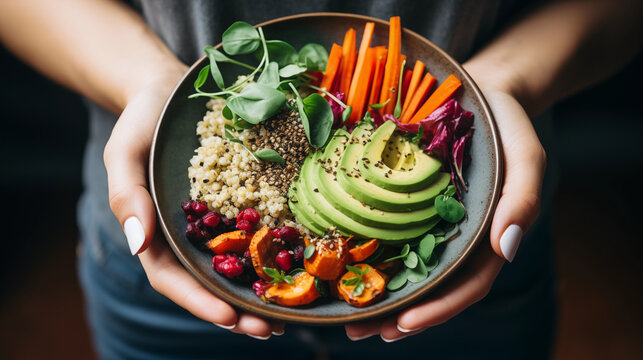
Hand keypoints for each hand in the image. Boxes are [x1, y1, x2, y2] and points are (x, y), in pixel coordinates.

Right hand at [103, 69, 283, 338]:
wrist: (171, 93)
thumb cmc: (142, 121)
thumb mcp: (124, 152)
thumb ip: (127, 196)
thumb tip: (138, 246)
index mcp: (155, 233)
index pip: (173, 279)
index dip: (200, 302)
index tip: (229, 318)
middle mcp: (186, 235)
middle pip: (209, 283)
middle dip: (237, 311)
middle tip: (269, 329)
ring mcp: (214, 223)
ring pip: (235, 268)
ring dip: (259, 294)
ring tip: (290, 315)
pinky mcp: (238, 204)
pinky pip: (254, 234)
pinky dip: (272, 256)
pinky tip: (296, 268)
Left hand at [345, 86, 546, 341]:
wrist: (478, 92)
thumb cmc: (505, 125)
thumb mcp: (526, 155)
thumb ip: (524, 199)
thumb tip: (507, 249)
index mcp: (486, 237)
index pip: (465, 285)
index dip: (436, 309)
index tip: (401, 325)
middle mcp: (455, 237)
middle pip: (429, 287)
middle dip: (397, 315)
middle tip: (360, 331)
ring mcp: (429, 221)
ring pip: (405, 268)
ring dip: (378, 294)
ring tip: (346, 315)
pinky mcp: (405, 202)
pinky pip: (387, 233)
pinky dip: (369, 254)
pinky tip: (342, 263)